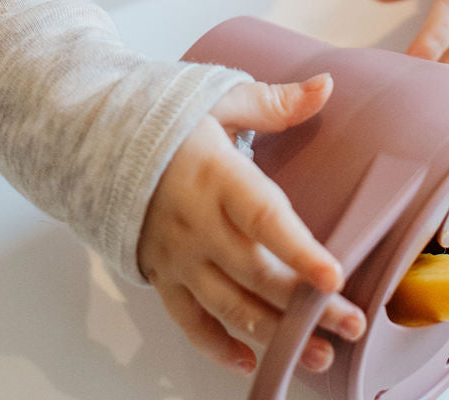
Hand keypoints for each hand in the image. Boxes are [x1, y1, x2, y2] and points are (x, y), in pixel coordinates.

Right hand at [137, 76, 366, 375]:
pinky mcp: (161, 274)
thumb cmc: (165, 119)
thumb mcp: (219, 99)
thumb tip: (326, 86)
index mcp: (215, 174)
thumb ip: (275, 101)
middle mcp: (196, 222)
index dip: (298, 250)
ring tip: (320, 354)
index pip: (262, 217)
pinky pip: (188, 321)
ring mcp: (177, 254)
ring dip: (274, 335)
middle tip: (352, 322)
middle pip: (256, 273)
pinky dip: (217, 346)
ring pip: (228, 306)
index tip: (334, 276)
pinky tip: (249, 362)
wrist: (95, 139)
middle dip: (305, 305)